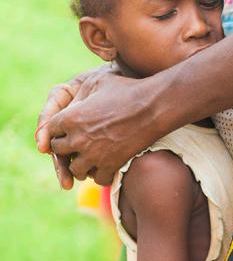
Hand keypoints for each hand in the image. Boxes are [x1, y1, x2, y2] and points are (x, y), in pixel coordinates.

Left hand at [36, 65, 120, 188]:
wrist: (154, 107)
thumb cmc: (128, 89)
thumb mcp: (98, 82)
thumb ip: (78, 95)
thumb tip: (70, 107)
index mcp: (71, 117)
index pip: (49, 130)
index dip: (58, 129)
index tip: (68, 129)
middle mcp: (78, 139)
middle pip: (59, 151)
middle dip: (67, 146)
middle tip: (80, 142)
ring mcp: (94, 155)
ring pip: (76, 169)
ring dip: (81, 163)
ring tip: (91, 157)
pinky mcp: (111, 165)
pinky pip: (97, 179)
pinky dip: (100, 174)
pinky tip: (107, 165)